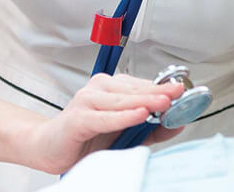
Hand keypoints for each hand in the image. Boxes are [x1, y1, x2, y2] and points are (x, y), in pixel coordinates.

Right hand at [25, 73, 185, 173]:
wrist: (48, 147)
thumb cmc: (85, 138)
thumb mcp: (124, 133)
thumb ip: (150, 128)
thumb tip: (177, 123)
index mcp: (111, 87)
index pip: (143, 86)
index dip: (164, 88)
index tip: (185, 90)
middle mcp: (99, 89)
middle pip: (135, 90)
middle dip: (160, 92)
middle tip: (180, 92)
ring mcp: (87, 101)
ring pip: (122, 101)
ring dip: (145, 101)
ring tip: (165, 102)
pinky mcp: (78, 119)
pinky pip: (104, 118)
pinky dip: (123, 116)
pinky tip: (139, 114)